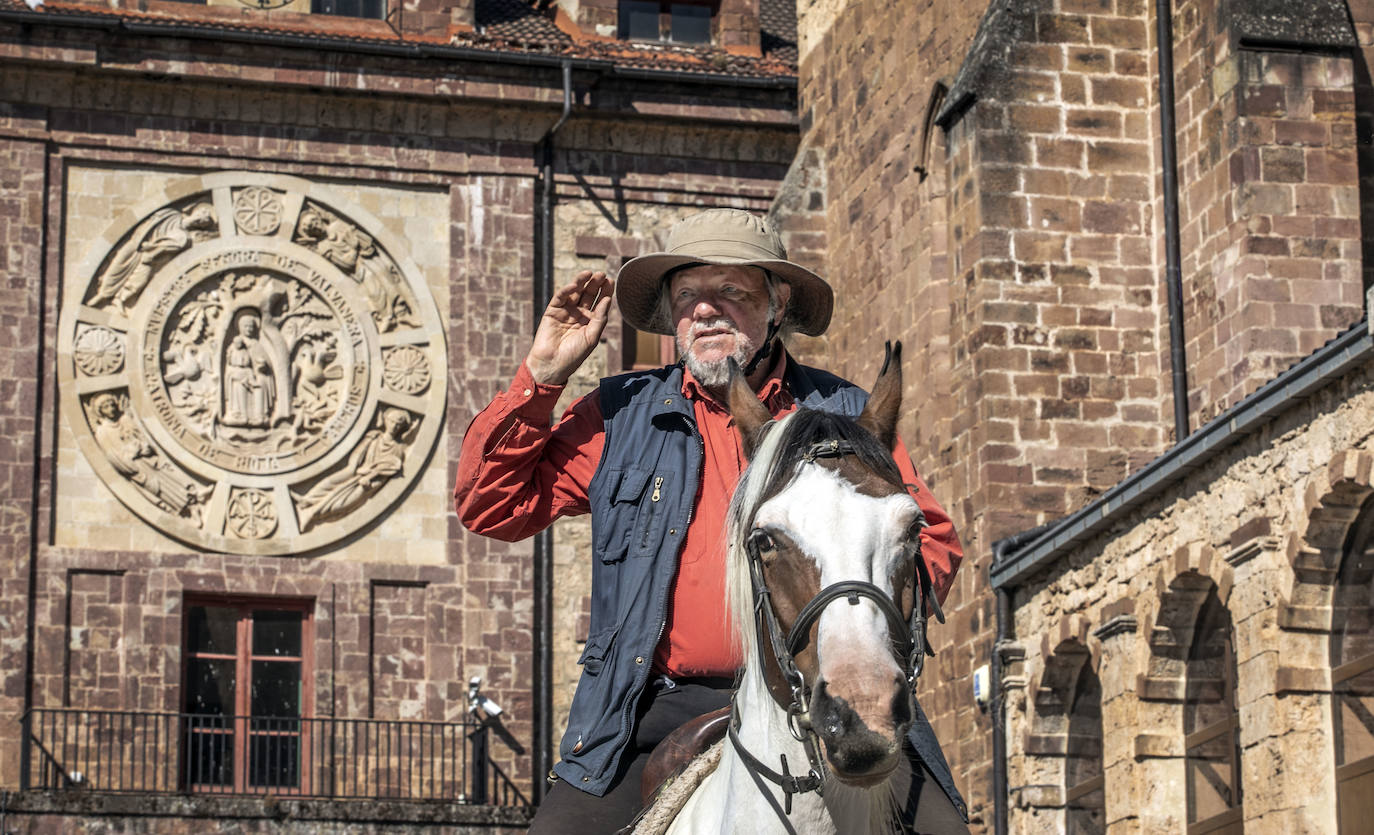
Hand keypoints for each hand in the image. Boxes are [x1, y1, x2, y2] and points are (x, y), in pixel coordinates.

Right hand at [526, 271, 615, 385]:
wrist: (552, 365)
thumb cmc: (574, 355)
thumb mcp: (592, 337)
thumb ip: (599, 318)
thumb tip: (608, 299)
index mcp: (590, 321)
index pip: (599, 302)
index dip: (605, 292)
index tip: (611, 281)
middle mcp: (578, 314)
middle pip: (588, 295)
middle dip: (595, 284)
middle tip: (602, 274)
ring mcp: (565, 312)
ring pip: (575, 293)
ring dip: (581, 282)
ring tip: (589, 273)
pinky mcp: (552, 311)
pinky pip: (560, 298)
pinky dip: (566, 290)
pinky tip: (574, 285)